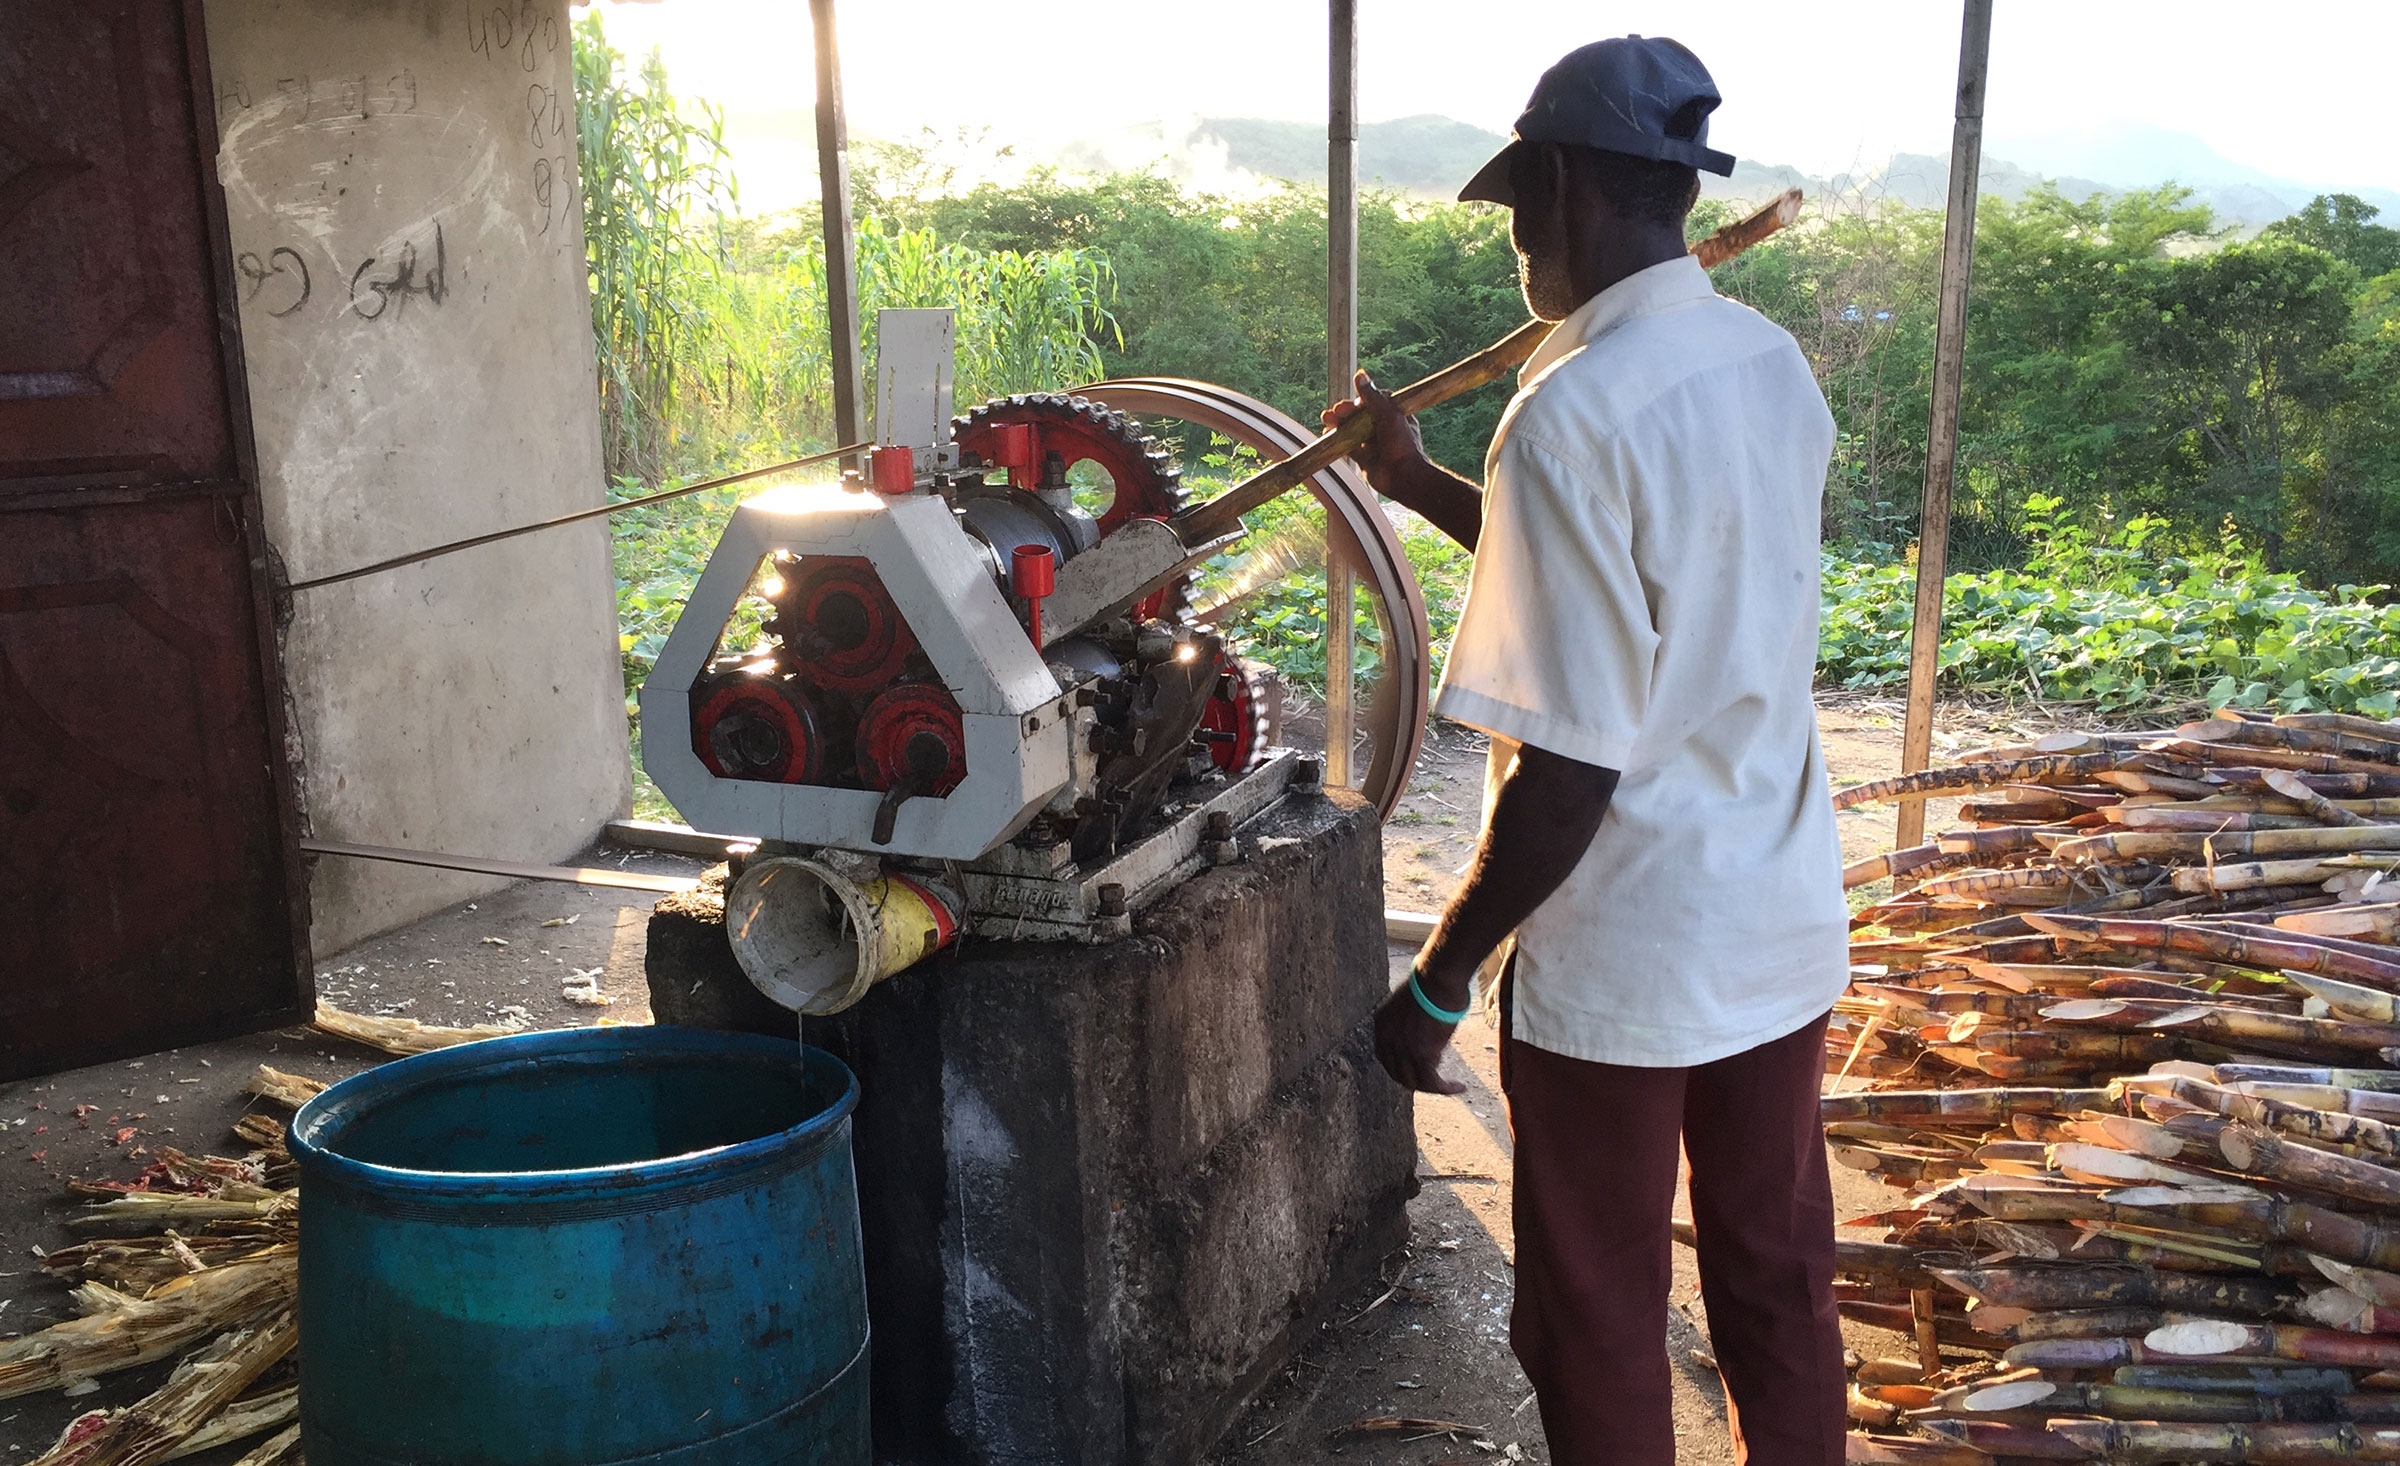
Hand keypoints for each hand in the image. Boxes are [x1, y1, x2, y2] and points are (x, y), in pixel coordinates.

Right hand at [1321, 369, 1429, 496]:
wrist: (1404, 477)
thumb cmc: (1401, 444)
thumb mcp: (1388, 414)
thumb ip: (1372, 396)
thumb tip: (1360, 374)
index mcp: (1395, 414)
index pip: (1374, 401)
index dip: (1361, 400)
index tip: (1354, 403)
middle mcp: (1383, 428)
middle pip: (1360, 414)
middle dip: (1346, 411)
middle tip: (1336, 410)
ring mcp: (1373, 443)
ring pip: (1352, 429)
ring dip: (1338, 422)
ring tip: (1327, 418)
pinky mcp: (1364, 458)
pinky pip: (1347, 445)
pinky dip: (1337, 439)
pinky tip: (1327, 433)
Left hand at [1373, 982, 1467, 1094]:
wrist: (1438, 977)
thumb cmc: (1433, 981)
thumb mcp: (1411, 1002)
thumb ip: (1411, 1020)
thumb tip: (1424, 1031)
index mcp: (1381, 1024)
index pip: (1385, 1057)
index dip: (1401, 1068)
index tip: (1417, 1070)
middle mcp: (1386, 1039)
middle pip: (1398, 1073)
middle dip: (1416, 1080)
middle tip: (1434, 1081)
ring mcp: (1402, 1049)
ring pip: (1415, 1082)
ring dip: (1433, 1087)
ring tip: (1449, 1086)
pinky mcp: (1421, 1054)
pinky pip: (1432, 1082)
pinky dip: (1445, 1089)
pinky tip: (1458, 1087)